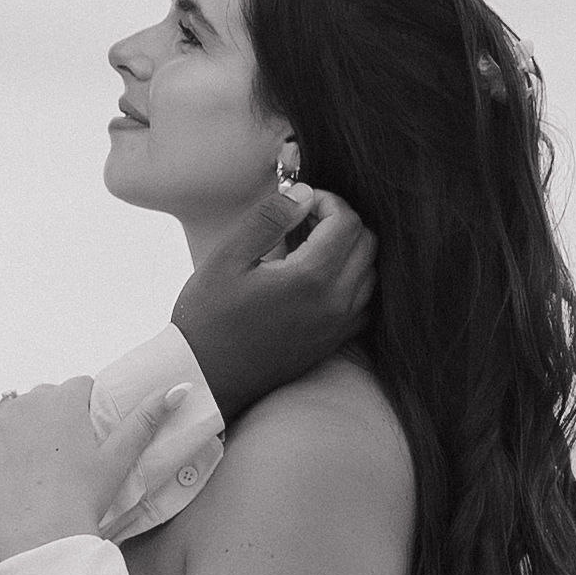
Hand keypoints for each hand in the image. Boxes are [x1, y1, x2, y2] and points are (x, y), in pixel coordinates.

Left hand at [0, 379, 188, 560]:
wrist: (43, 539)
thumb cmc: (85, 499)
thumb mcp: (119, 459)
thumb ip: (146, 419)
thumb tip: (179, 388)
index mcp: (65, 400)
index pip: (80, 387)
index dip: (86, 411)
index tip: (88, 438)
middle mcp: (27, 402)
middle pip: (44, 398)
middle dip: (54, 418)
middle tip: (64, 458)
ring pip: (12, 412)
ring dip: (22, 428)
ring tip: (35, 465)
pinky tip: (3, 465)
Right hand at [171, 184, 376, 421]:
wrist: (205, 379)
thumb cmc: (209, 319)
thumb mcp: (228, 258)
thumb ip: (270, 218)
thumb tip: (303, 195)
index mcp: (311, 279)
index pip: (348, 222)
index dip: (328, 201)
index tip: (299, 203)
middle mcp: (334, 305)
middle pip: (367, 244)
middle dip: (341, 222)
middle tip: (304, 221)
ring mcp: (337, 328)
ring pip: (370, 273)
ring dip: (348, 251)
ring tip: (309, 248)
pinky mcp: (332, 344)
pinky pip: (362, 304)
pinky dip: (351, 282)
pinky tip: (318, 279)